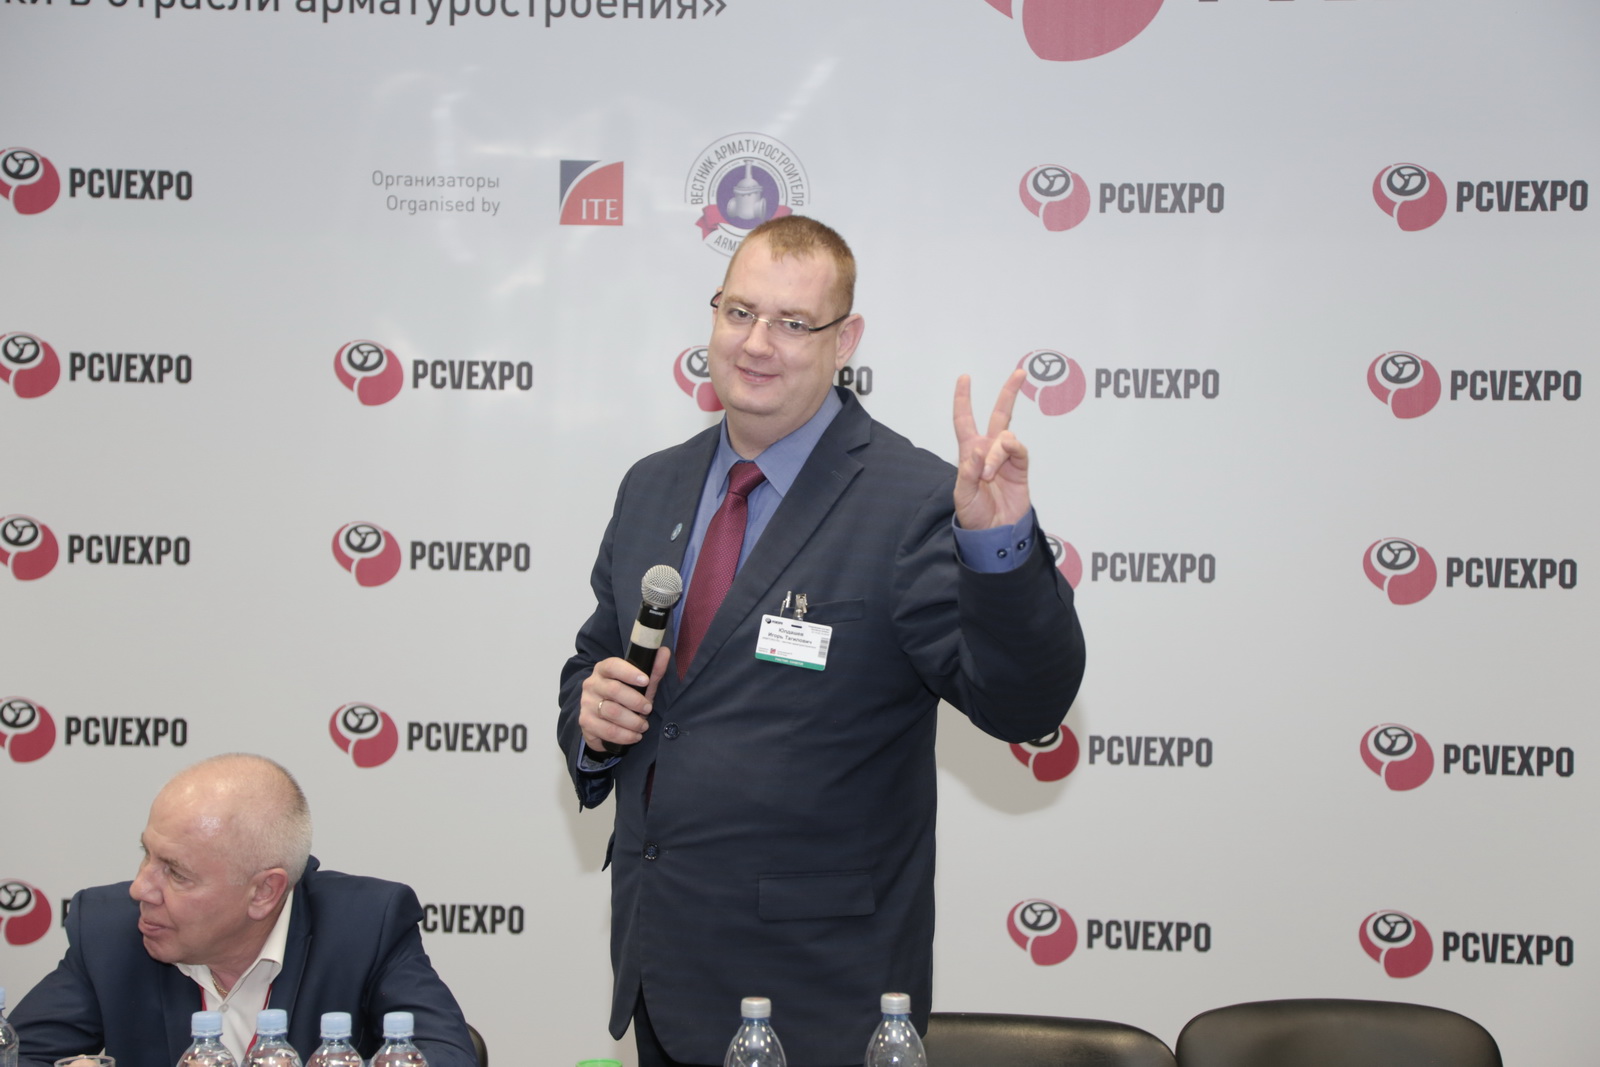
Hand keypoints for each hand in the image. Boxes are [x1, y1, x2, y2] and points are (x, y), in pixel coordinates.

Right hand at [579, 647, 669, 753]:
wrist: (604, 720)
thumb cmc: (626, 698)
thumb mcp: (641, 685)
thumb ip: (653, 670)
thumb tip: (664, 651)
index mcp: (603, 669)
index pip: (613, 666)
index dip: (629, 672)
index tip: (645, 680)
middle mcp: (592, 684)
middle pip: (614, 690)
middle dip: (636, 701)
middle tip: (648, 709)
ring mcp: (586, 704)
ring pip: (611, 712)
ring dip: (633, 721)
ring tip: (643, 725)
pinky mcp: (586, 723)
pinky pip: (607, 731)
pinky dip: (625, 735)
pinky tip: (635, 736)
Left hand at [953, 369, 1031, 529]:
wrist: (995, 533)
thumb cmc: (975, 514)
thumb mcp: (963, 495)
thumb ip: (969, 472)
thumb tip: (979, 451)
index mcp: (969, 452)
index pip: (964, 420)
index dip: (963, 399)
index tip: (965, 378)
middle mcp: (989, 450)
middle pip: (999, 414)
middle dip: (1009, 393)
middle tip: (1019, 373)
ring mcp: (1006, 458)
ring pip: (1005, 436)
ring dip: (995, 453)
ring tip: (987, 476)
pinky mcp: (1021, 468)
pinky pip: (1018, 450)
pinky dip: (1009, 452)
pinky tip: (1002, 462)